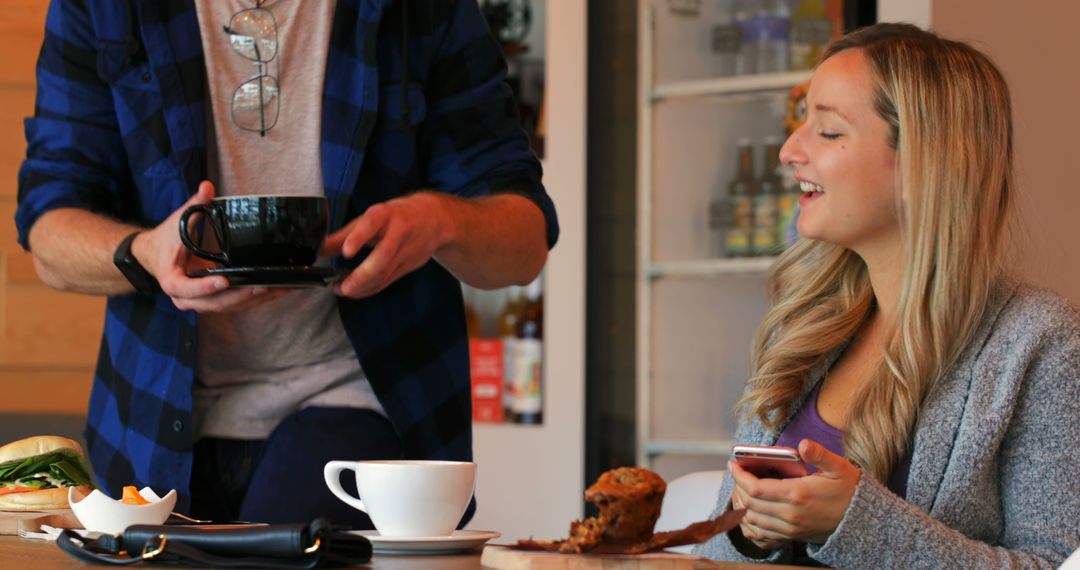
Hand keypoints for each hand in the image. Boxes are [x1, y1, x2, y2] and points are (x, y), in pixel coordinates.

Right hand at [136, 181, 288, 311]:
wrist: (157, 256)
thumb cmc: (167, 241)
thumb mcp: (178, 223)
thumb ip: (194, 206)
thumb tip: (207, 187)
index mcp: (172, 281)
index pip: (188, 289)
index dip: (205, 287)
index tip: (224, 280)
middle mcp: (185, 298)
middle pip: (214, 303)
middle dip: (239, 295)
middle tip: (262, 286)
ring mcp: (200, 302)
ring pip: (228, 307)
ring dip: (253, 300)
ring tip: (276, 289)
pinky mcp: (214, 302)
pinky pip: (235, 305)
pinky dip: (255, 300)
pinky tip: (275, 292)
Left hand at [323, 192, 449, 298]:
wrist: (436, 220)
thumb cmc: (397, 216)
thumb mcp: (372, 217)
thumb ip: (345, 234)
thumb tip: (320, 249)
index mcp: (386, 215)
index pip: (372, 224)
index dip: (358, 238)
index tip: (346, 252)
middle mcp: (398, 233)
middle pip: (383, 256)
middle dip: (362, 275)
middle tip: (342, 286)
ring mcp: (406, 251)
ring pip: (385, 273)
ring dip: (363, 286)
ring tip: (342, 289)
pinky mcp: (408, 266)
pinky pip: (387, 281)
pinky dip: (370, 289)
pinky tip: (355, 291)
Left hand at [730, 439, 860, 548]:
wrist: (861, 520)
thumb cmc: (849, 491)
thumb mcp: (839, 467)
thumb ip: (820, 455)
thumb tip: (804, 444)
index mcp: (798, 494)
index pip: (756, 488)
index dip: (740, 476)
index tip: (733, 464)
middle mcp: (790, 514)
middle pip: (749, 504)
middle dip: (737, 487)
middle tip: (736, 474)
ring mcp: (790, 528)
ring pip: (751, 520)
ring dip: (740, 505)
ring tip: (738, 489)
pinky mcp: (791, 536)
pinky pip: (761, 535)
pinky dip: (748, 524)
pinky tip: (747, 511)